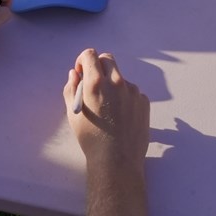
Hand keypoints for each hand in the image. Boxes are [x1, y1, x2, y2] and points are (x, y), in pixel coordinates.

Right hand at [65, 49, 149, 169]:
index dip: (83, 60)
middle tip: (94, 84)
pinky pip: (132, 92)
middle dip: (99, 67)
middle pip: (108, 60)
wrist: (116, 160)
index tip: (82, 71)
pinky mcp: (143, 101)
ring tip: (108, 110)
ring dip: (113, 85)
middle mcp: (116, 82)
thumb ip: (71, 89)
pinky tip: (121, 117)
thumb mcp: (73, 114)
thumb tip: (75, 74)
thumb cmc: (90, 138)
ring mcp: (132, 91)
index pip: (90, 55)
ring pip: (120, 78)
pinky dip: (125, 98)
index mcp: (95, 83)